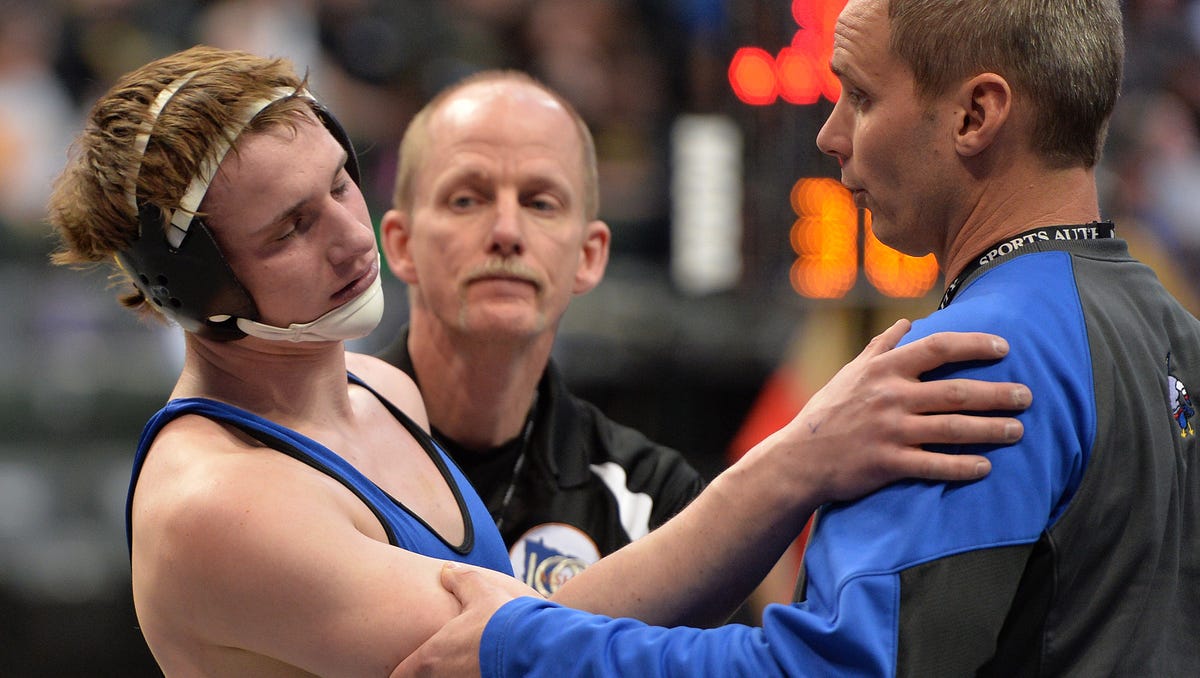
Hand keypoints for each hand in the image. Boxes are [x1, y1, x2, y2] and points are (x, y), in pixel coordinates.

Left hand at [391, 563, 537, 677]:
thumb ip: (461, 581)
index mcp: (429, 658)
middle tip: (439, 662)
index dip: (402, 669)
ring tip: (464, 665)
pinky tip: (482, 669)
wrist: (534, 646)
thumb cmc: (502, 620)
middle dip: (428, 673)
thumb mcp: (481, 592)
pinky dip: (470, 677)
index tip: (409, 663)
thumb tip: (448, 570)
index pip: (397, 676)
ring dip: (451, 675)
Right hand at [758, 319, 1031, 505]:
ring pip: (952, 429)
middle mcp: (889, 397)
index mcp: (883, 370)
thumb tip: (908, 322)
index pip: (938, 348)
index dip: (975, 345)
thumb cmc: (827, 412)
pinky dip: (963, 467)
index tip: (1004, 347)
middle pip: (956, 392)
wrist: (799, 458)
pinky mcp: (887, 463)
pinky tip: (986, 467)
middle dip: (997, 394)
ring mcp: (889, 431)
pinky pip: (934, 466)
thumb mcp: (850, 372)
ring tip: (1018, 431)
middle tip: (1027, 396)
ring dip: (990, 430)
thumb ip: (882, 347)